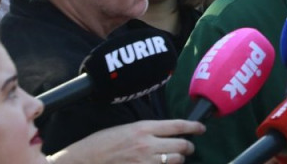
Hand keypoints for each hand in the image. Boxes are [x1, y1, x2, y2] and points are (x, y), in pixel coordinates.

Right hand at [49, 119, 204, 163]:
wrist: (85, 161)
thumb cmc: (101, 144)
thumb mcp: (125, 129)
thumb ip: (146, 132)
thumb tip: (163, 134)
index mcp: (143, 128)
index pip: (177, 126)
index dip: (193, 126)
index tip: (201, 128)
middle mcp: (148, 145)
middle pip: (182, 145)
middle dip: (189, 146)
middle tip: (189, 147)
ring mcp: (146, 162)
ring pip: (176, 160)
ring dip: (178, 159)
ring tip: (176, 158)